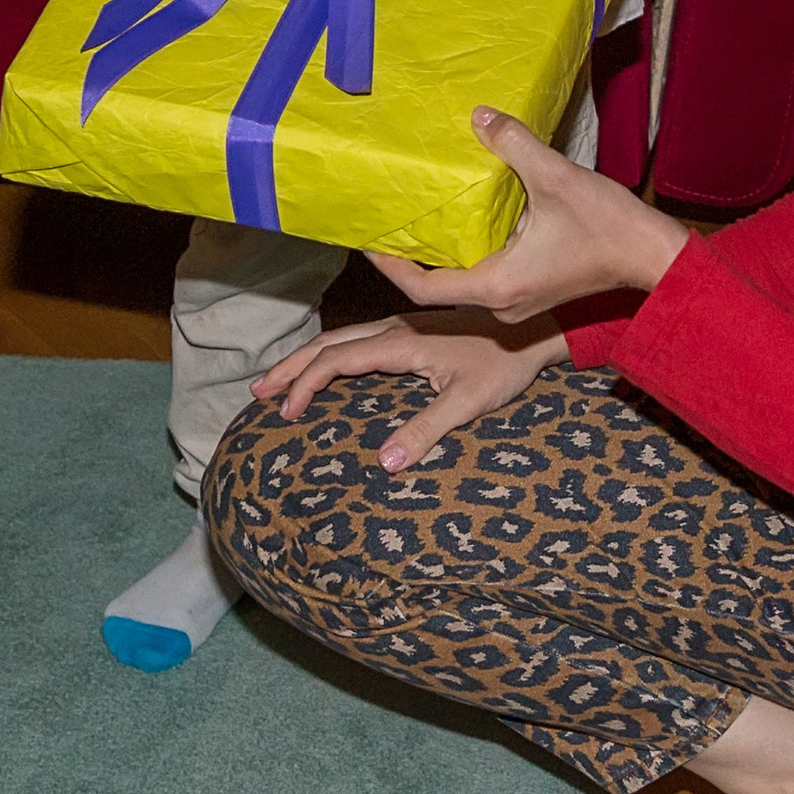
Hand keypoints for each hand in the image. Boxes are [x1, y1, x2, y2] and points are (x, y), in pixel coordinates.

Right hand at [253, 310, 567, 470]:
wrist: (536, 333)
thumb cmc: (504, 365)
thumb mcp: (469, 402)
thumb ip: (426, 430)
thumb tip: (382, 464)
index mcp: (401, 343)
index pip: (338, 359)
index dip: (306, 383)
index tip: (285, 411)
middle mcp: (395, 330)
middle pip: (328, 343)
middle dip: (291, 367)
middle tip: (257, 392)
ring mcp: (401, 329)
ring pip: (340, 339)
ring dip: (306, 359)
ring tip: (276, 382)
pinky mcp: (410, 334)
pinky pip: (356, 341)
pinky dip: (328, 356)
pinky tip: (323, 372)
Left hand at [371, 107, 690, 324]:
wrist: (654, 256)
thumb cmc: (608, 226)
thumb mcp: (555, 177)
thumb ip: (513, 144)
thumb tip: (478, 117)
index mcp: (498, 284)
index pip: (425, 286)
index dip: (390, 265)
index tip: (368, 241)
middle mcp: (502, 301)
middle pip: (439, 286)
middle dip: (410, 258)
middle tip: (389, 222)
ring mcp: (519, 300)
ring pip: (464, 282)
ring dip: (441, 255)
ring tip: (419, 219)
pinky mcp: (534, 290)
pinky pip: (486, 276)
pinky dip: (468, 253)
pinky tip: (465, 222)